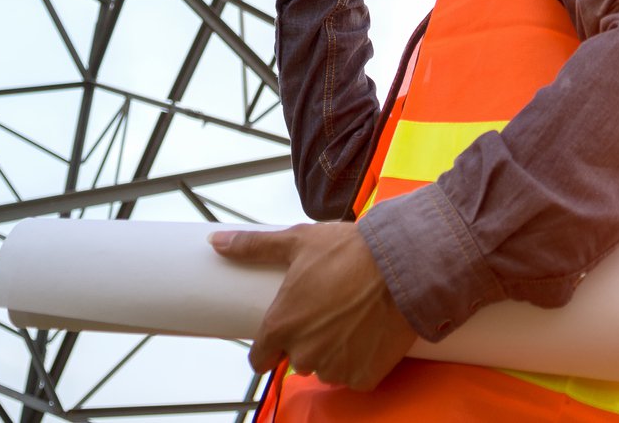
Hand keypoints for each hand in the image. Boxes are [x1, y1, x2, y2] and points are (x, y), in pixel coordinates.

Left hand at [211, 223, 416, 390]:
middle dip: (308, 341)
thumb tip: (216, 241)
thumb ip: (254, 246)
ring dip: (334, 352)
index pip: (259, 358)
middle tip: (327, 311)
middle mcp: (304, 353)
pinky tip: (368, 334)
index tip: (282, 334)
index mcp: (282, 325)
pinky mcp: (363, 377)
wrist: (401, 263)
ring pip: (326, 367)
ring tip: (351, 319)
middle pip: (297, 359)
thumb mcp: (297, 242)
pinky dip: (360, 361)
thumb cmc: (348, 251)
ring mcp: (335, 368)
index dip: (269, 347)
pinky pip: (354, 376)